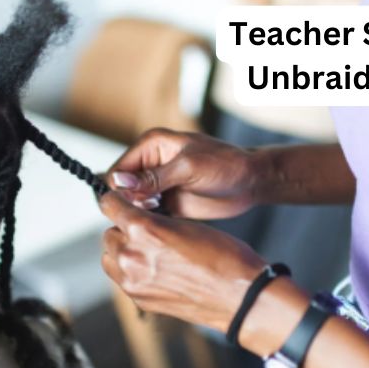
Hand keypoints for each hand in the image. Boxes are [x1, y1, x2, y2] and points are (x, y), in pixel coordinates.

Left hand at [99, 191, 265, 330]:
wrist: (240, 296)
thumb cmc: (224, 258)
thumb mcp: (186, 224)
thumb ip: (154, 221)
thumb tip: (136, 219)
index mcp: (144, 229)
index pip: (110, 205)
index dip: (117, 202)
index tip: (121, 203)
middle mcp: (132, 256)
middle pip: (108, 235)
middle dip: (123, 231)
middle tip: (145, 233)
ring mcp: (133, 281)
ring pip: (111, 259)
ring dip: (123, 253)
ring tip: (148, 253)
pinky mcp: (140, 299)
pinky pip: (123, 280)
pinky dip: (132, 273)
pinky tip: (156, 270)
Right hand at [106, 128, 263, 219]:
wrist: (250, 182)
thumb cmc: (226, 165)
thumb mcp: (189, 168)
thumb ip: (154, 177)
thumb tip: (119, 182)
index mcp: (151, 145)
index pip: (118, 169)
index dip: (120, 188)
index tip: (138, 200)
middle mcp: (150, 164)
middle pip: (121, 189)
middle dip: (132, 202)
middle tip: (156, 205)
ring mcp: (157, 185)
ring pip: (132, 204)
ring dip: (141, 213)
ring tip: (164, 211)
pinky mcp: (166, 203)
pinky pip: (147, 215)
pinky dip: (151, 221)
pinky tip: (167, 222)